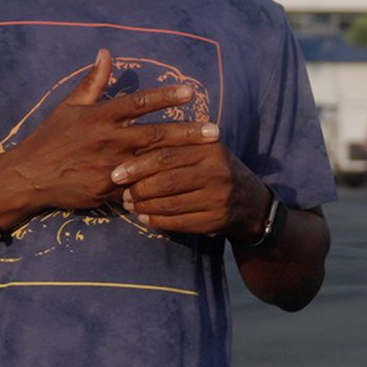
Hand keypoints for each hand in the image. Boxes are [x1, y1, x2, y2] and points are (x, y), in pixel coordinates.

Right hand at [0, 48, 218, 214]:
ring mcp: (109, 167)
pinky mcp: (108, 191)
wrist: (30, 176)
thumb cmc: (51, 137)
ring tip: (208, 157)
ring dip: (182, 159)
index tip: (190, 93)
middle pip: (155, 134)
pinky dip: (160, 186)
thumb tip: (105, 53)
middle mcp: (108, 140)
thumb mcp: (69, 106)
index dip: (165, 97)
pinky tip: (184, 186)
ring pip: (153, 162)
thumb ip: (92, 82)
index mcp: (100, 116)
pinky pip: (139, 188)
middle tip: (215, 131)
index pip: (139, 103)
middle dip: (188, 133)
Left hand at [112, 139, 267, 238]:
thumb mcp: (201, 149)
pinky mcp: (217, 220)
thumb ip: (173, 145)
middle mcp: (216, 171)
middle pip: (167, 181)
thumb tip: (128, 144)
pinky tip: (145, 218)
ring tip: (130, 205)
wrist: (250, 200)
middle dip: (139, 189)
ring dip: (145, 207)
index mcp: (209, 148)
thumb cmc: (213, 168)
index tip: (116, 174)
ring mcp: (218, 198)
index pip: (165, 156)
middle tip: (122, 193)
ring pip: (171, 204)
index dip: (137, 166)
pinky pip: (180, 222)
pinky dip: (158, 221)